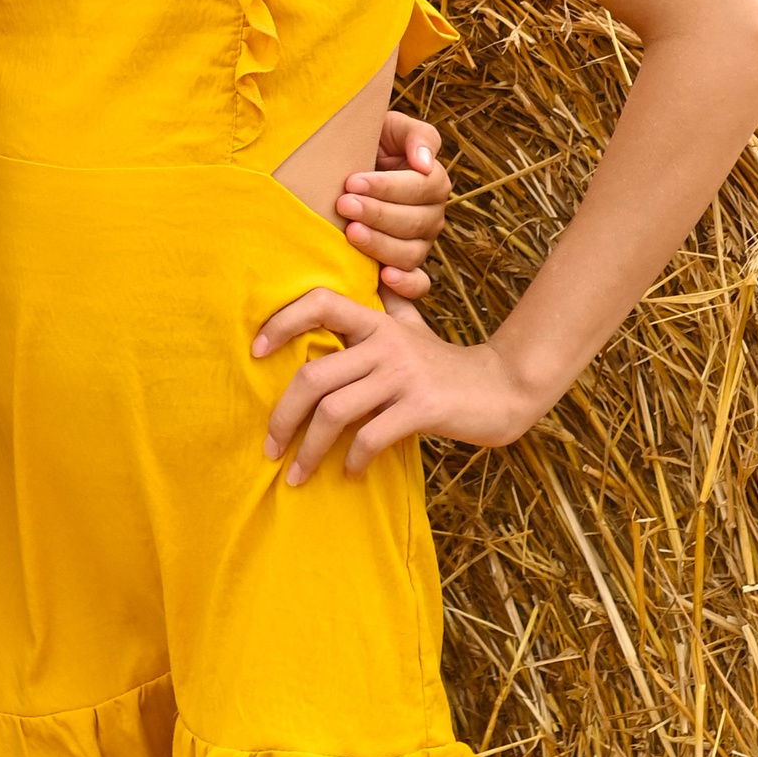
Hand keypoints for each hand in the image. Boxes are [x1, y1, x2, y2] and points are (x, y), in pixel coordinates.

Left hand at [252, 290, 540, 482]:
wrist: (501, 388)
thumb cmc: (445, 361)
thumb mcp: (411, 325)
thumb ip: (383, 306)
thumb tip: (360, 282)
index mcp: (376, 320)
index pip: (319, 303)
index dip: (282, 321)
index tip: (255, 351)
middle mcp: (385, 342)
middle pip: (313, 374)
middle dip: (283, 414)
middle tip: (269, 446)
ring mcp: (402, 375)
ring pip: (334, 411)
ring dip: (308, 449)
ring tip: (297, 473)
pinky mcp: (420, 407)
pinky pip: (370, 436)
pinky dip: (353, 460)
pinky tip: (348, 473)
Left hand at [332, 109, 454, 302]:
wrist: (345, 166)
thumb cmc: (369, 143)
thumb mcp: (391, 127)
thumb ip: (416, 135)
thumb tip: (425, 162)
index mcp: (432, 181)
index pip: (421, 188)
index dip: (387, 187)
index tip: (352, 181)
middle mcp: (432, 215)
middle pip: (415, 222)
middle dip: (377, 213)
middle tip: (344, 204)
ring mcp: (420, 243)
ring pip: (411, 253)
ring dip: (380, 245)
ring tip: (350, 233)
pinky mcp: (407, 267)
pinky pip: (419, 284)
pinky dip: (406, 285)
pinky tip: (384, 277)